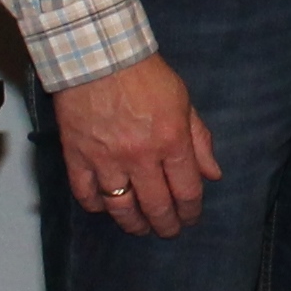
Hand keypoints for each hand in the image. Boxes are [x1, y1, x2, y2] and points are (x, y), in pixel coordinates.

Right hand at [52, 53, 220, 237]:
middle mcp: (141, 158)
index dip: (191, 211)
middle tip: (169, 232)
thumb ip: (199, 140)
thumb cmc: (147, 76)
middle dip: (166, 225)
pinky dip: (97, 206)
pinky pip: (86, 194)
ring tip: (140, 228)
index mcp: (172, 142)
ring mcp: (107, 160)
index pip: (187, 190)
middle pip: (156, 206)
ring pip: (121, 208)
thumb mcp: (185, 102)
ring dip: (133, 223)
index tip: (191, 218)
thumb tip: (213, 174)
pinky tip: (106, 207)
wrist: (99, 57)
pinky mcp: (78, 158)